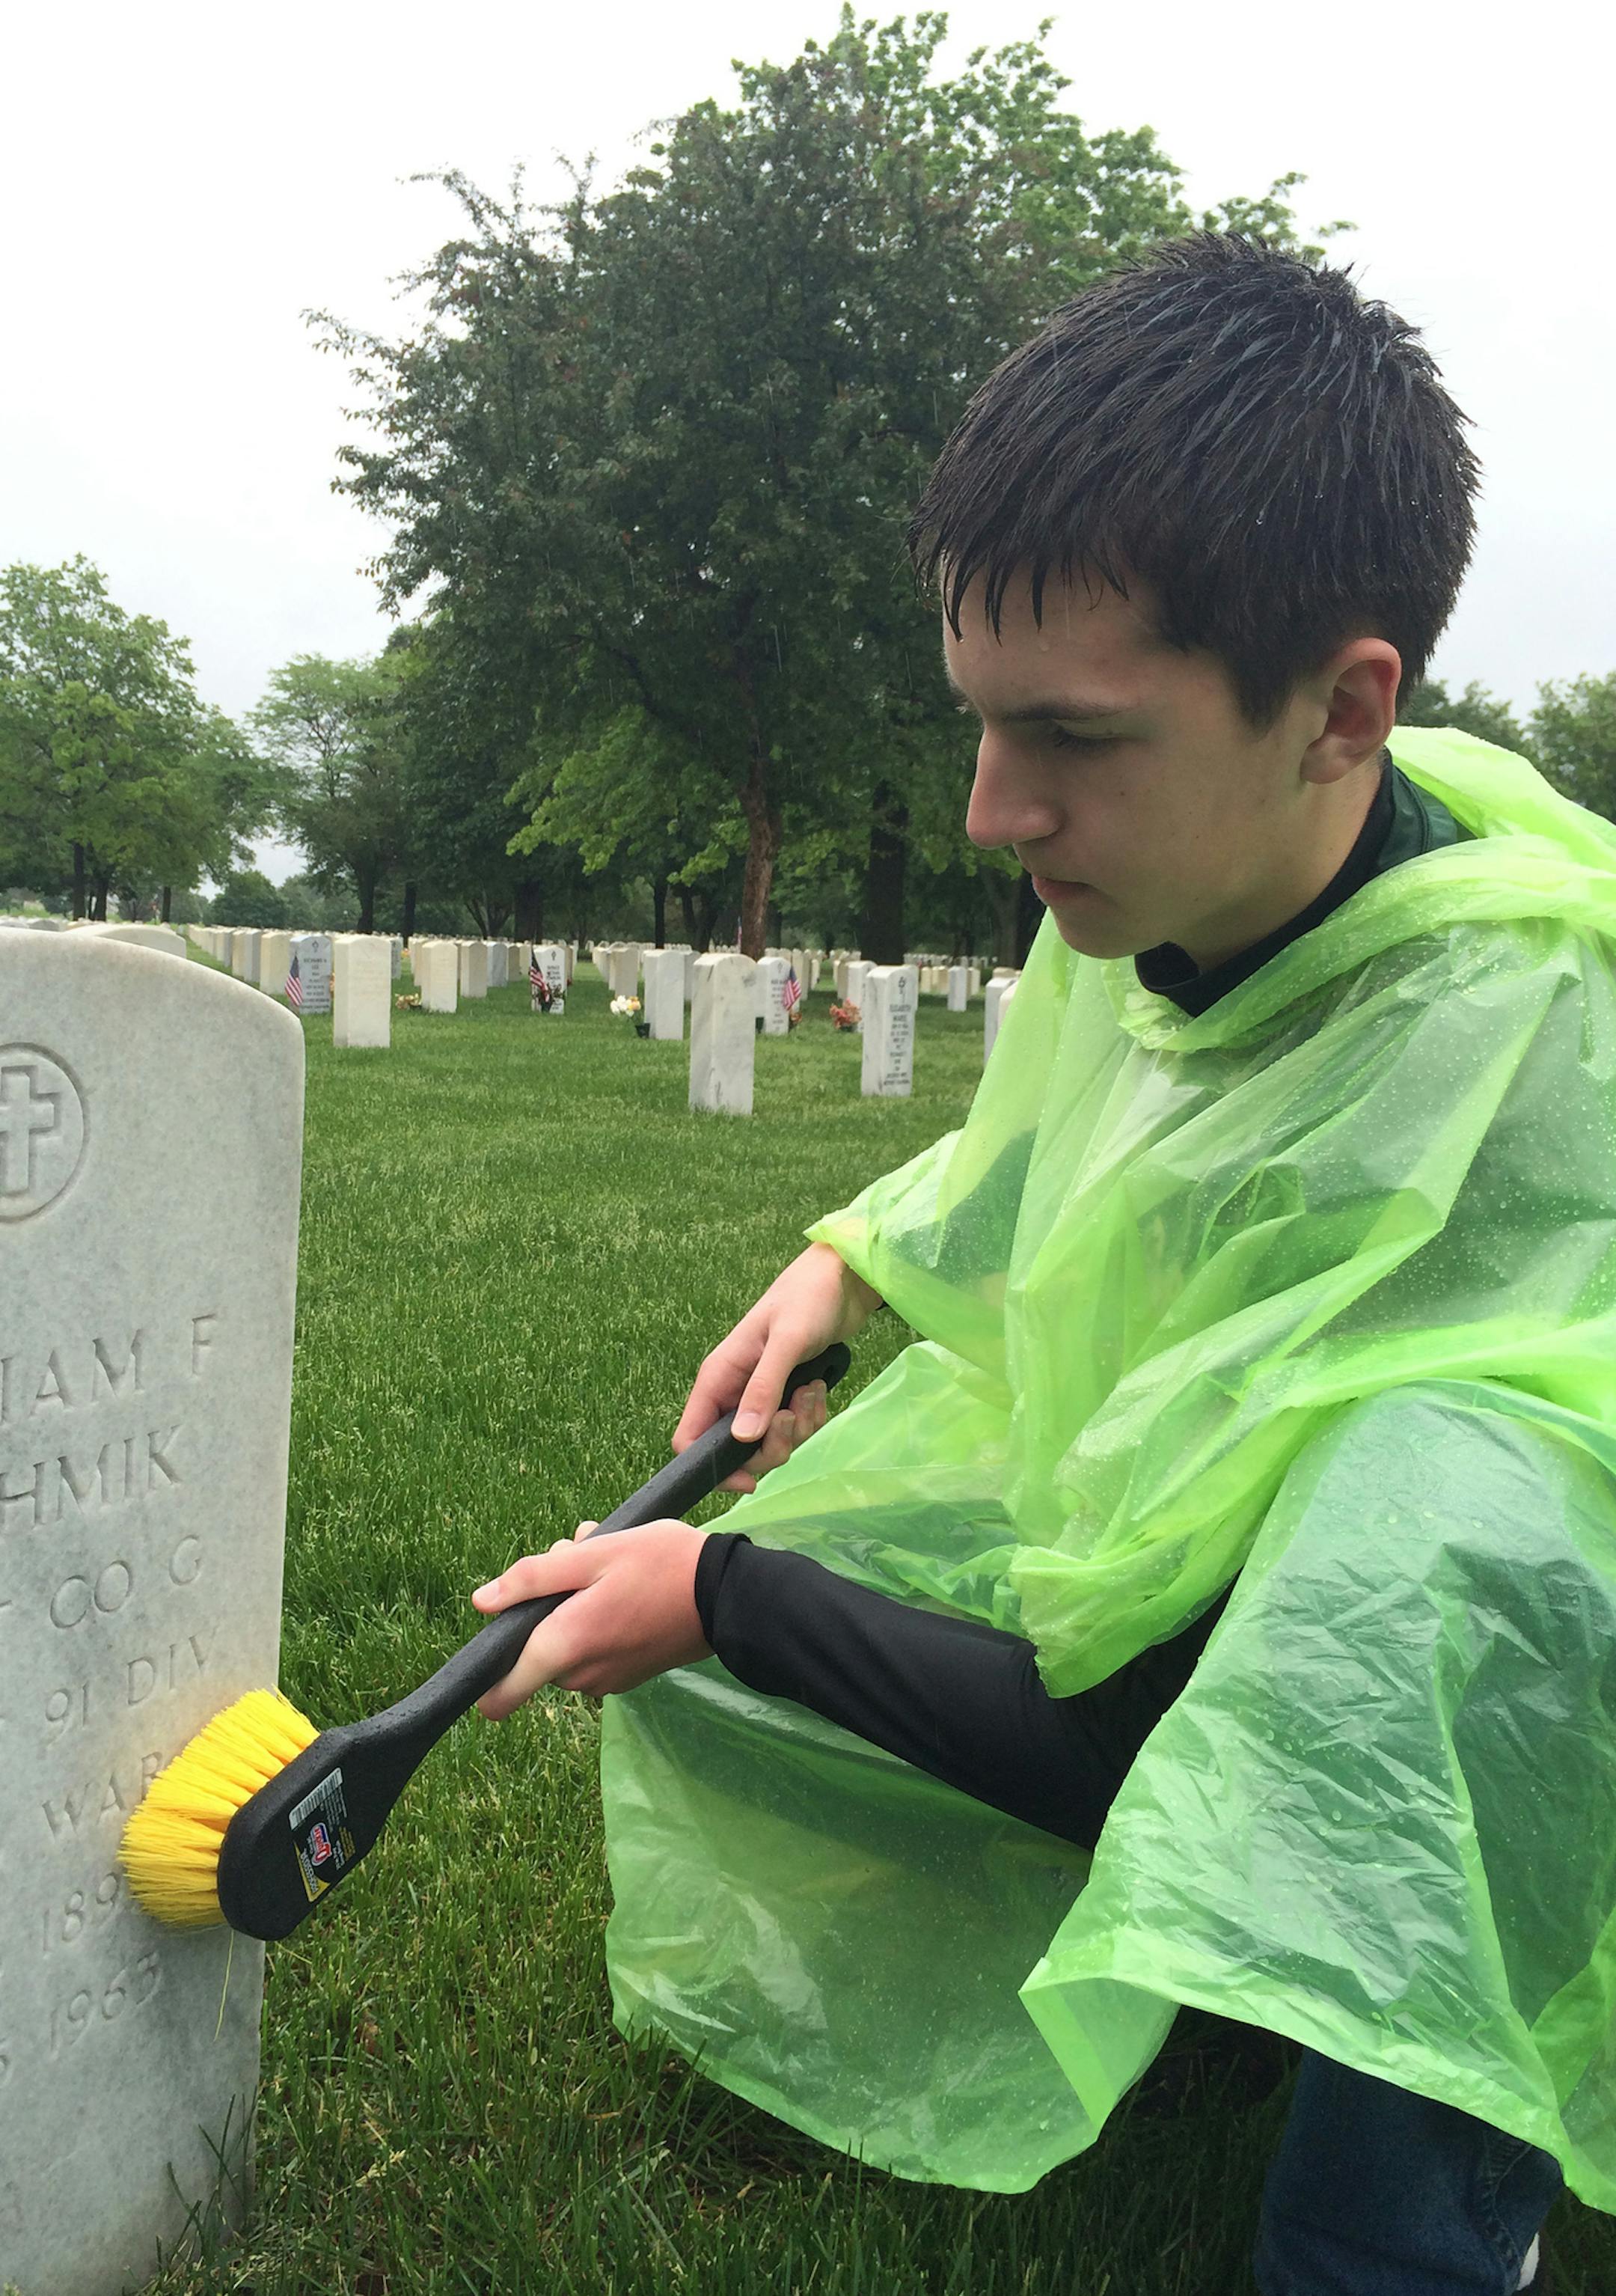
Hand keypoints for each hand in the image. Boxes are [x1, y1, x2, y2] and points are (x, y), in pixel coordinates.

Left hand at [470, 1518, 710, 1717]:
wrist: (729, 1595)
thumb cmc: (660, 1565)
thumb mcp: (593, 1555)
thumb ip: (532, 1579)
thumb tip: (482, 1602)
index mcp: (564, 1647)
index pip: (501, 1692)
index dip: (486, 1671)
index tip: (495, 1638)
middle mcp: (581, 1676)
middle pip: (536, 1648)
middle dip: (548, 1604)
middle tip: (580, 1559)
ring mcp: (607, 1681)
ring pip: (567, 1645)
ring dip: (574, 1607)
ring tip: (609, 1565)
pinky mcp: (629, 1676)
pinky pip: (594, 1651)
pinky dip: (598, 1621)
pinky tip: (624, 1586)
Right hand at [674, 1242, 881, 1492]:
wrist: (843, 1281)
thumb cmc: (808, 1299)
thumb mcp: (786, 1342)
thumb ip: (763, 1388)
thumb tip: (742, 1440)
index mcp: (718, 1377)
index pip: (690, 1439)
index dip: (713, 1468)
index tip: (750, 1478)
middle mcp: (734, 1392)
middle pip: (738, 1452)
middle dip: (772, 1445)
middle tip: (793, 1416)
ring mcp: (761, 1396)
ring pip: (770, 1443)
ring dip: (798, 1427)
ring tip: (810, 1391)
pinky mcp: (787, 1396)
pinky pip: (795, 1429)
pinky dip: (811, 1416)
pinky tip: (818, 1389)